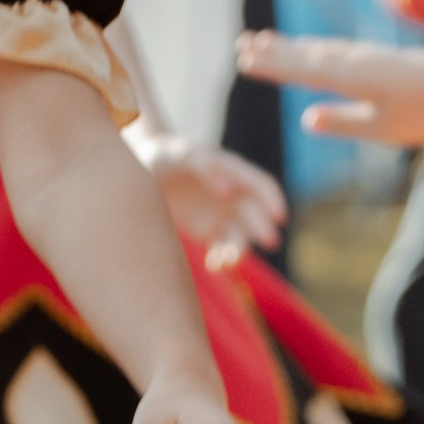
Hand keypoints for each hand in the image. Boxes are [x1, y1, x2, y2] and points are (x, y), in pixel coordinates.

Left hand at [133, 131, 286, 267]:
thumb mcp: (182, 157)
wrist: (142, 172)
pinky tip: (214, 266)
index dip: (273, 200)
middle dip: (263, 228)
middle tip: (270, 241)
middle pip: (254, 215)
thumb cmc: (164, 157)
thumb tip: (227, 190)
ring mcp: (220, 215)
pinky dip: (222, 260)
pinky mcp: (208, 232)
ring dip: (239, 251)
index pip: (261, 185)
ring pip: (240, 237)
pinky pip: (222, 250)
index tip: (280, 217)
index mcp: (232, 171)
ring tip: (229, 262)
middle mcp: (232, 194)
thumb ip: (205, 168)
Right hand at [235, 27, 423, 144]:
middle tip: (242, 43)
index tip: (243, 59)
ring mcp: (366, 55)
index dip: (272, 65)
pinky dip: (315, 47)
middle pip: (305, 53)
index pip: (300, 70)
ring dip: (291, 45)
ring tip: (266, 41)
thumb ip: (344, 122)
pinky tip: (311, 49)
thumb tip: (308, 118)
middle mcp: (354, 60)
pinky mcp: (378, 57)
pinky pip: (336, 49)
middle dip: (274, 50)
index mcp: (350, 78)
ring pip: (319, 48)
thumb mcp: (383, 129)